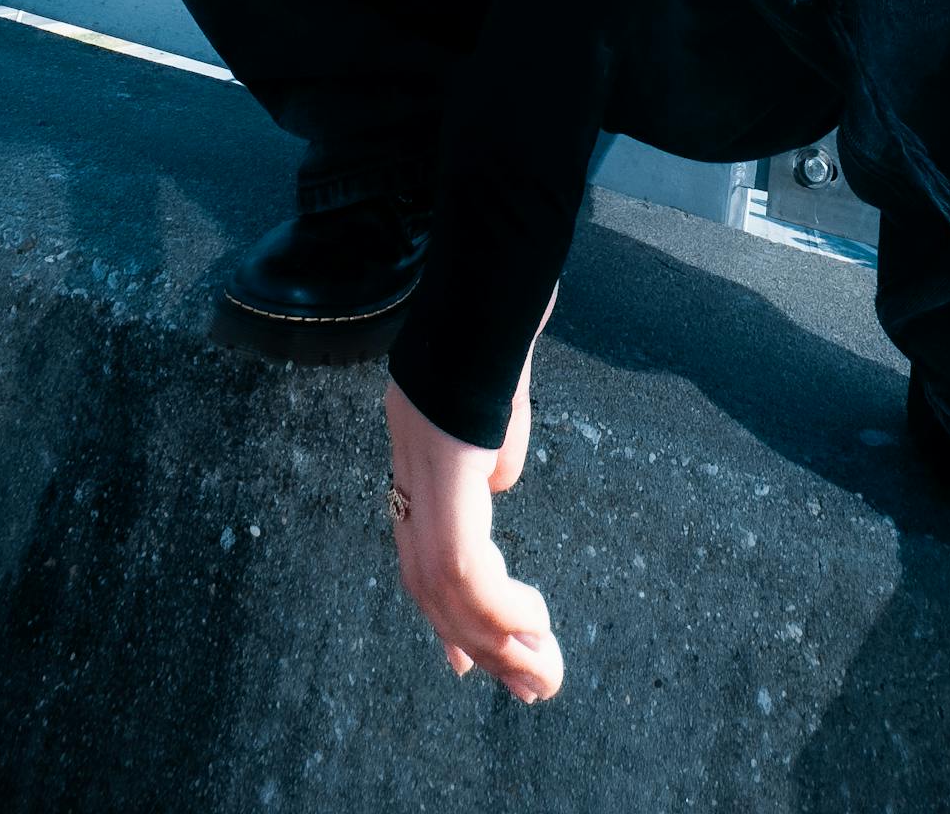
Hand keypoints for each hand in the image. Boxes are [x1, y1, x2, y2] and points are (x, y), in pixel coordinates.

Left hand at [385, 288, 562, 702]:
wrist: (498, 263)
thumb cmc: (507, 308)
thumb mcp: (503, 391)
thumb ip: (496, 438)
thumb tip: (499, 485)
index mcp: (419, 440)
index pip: (419, 547)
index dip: (444, 612)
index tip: (465, 663)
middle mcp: (407, 453)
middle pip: (425, 579)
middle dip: (480, 643)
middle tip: (533, 686)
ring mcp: (417, 455)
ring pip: (439, 583)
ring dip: (494, 641)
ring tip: (542, 673)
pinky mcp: (441, 459)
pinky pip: (460, 562)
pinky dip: (495, 606)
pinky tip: (531, 621)